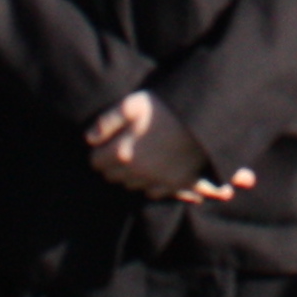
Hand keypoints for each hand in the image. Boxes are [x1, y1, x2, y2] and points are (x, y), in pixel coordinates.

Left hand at [85, 91, 247, 202]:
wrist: (206, 119)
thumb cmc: (166, 108)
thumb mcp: (132, 104)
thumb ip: (107, 121)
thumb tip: (90, 138)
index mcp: (122, 153)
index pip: (96, 162)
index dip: (99, 151)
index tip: (106, 142)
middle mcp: (137, 174)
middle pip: (113, 177)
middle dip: (113, 165)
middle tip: (123, 147)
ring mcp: (158, 181)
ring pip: (133, 186)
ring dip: (132, 175)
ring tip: (141, 156)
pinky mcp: (177, 185)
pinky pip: (156, 193)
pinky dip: (153, 185)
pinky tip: (157, 170)